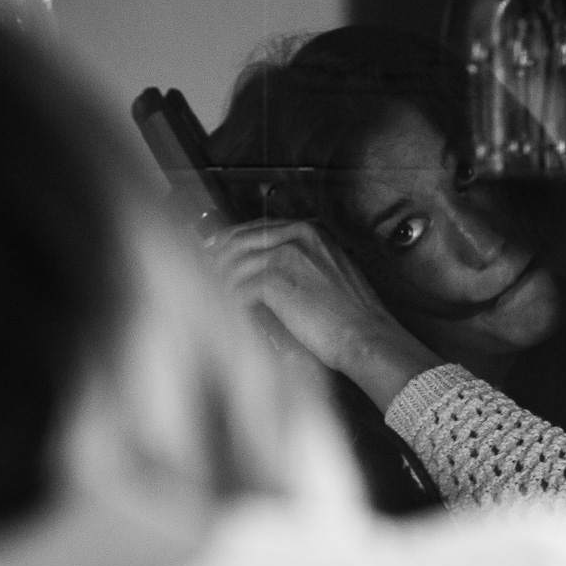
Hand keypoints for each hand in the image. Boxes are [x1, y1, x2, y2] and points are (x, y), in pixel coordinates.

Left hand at [208, 219, 442, 409]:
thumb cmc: (351, 314)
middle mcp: (297, 236)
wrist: (367, 336)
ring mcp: (286, 255)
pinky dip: (227, 300)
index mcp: (309, 230)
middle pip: (238, 241)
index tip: (211, 255)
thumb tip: (258, 269)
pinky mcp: (276, 279)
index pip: (254, 229)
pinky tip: (223, 311)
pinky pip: (238, 287)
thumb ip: (295, 262)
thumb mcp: (327, 272)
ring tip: (206, 298)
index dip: (228, 243)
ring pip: (234, 264)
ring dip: (218, 282)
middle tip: (198, 276)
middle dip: (215, 259)